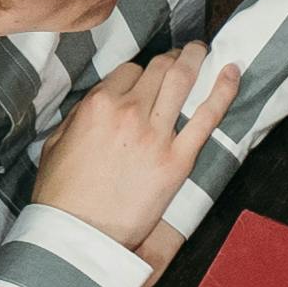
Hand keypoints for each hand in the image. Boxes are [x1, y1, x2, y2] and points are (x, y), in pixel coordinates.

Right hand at [37, 47, 238, 244]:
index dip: (140, 73)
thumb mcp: (56, 143)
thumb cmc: (63, 195)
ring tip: (202, 51)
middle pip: (159, 68)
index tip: (147, 79)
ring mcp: (156, 135)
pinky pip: (208, 116)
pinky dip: (224, 89)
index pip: (129, 71)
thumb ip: (79, 115)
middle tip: (183, 55)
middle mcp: (129, 112)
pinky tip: (232, 72)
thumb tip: (99, 103)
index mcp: (97, 105)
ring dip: (196, 58)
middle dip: (173, 57)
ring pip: (183, 80)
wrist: (80, 235)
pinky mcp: (178, 160)